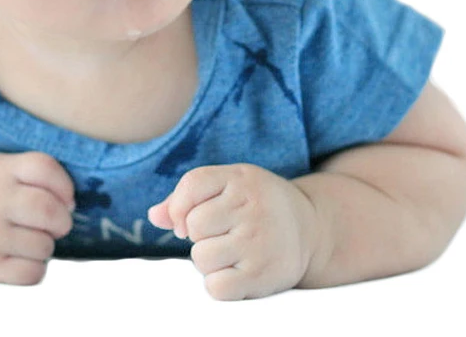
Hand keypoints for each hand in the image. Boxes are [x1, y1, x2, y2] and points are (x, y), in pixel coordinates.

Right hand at [0, 151, 74, 284]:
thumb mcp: (6, 169)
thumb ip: (37, 173)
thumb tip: (71, 205)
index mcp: (0, 169)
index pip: (44, 168)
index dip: (65, 186)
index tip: (65, 199)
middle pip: (48, 210)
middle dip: (62, 221)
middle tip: (56, 224)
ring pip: (44, 245)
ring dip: (46, 245)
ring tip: (30, 238)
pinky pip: (33, 273)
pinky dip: (36, 268)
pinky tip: (21, 257)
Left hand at [148, 163, 317, 299]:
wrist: (311, 228)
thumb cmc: (256, 205)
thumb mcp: (228, 186)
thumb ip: (187, 197)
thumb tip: (154, 216)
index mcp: (240, 178)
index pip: (192, 184)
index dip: (180, 206)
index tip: (187, 219)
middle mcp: (250, 206)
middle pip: (193, 225)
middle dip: (198, 235)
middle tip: (220, 234)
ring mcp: (257, 241)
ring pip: (201, 257)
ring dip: (208, 260)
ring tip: (229, 252)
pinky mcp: (262, 275)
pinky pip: (215, 287)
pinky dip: (218, 284)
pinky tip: (234, 272)